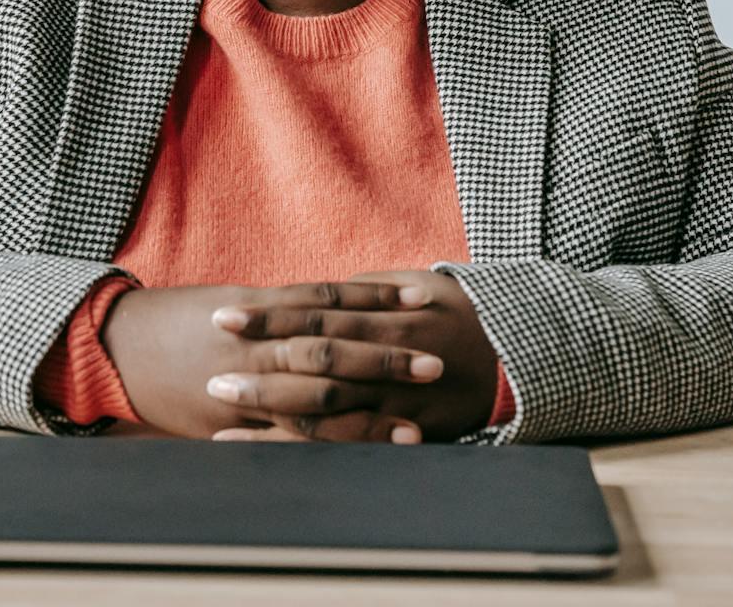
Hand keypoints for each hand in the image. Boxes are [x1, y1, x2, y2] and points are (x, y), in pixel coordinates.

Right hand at [100, 280, 444, 440]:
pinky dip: (324, 445)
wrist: (116, 344)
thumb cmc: (173, 320)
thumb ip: (277, 309)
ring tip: (415, 427)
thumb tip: (324, 309)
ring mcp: (243, 385)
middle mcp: (257, 344)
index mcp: (259, 305)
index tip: (422, 297)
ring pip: (316, 402)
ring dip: (368, 416)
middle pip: (333, 352)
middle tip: (435, 363)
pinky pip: (284, 437)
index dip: (376, 299)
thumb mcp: (228, 303)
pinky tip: (358, 452)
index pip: (329, 299)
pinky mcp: (229, 422)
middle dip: (385, 361)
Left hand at [202, 270, 498, 443]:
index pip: (315, 313)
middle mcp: (387, 353)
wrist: (521, 357)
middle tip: (212, 368)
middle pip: (315, 359)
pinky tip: (276, 447)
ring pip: (329, 405)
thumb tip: (329, 288)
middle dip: (262, 364)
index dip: (269, 315)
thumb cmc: (463, 315)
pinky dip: (312, 445)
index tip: (224, 314)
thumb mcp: (423, 285)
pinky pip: (355, 440)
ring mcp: (397, 396)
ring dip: (275, 407)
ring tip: (226, 408)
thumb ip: (372, 289)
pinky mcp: (408, 428)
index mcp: (386, 314)